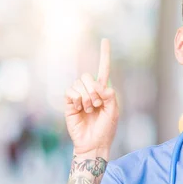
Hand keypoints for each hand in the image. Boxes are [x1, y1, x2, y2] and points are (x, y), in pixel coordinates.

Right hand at [64, 39, 118, 156]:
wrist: (93, 143)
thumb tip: (98, 85)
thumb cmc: (106, 129)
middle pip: (88, 76)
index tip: (105, 40)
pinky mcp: (68, 102)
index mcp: (103, 91)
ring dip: (86, 98)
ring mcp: (78, 96)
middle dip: (94, 91)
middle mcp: (90, 90)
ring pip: (79, 83)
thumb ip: (110, 96)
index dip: (104, 55)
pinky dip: (76, 100)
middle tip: (97, 105)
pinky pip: (70, 91)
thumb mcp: (114, 112)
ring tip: (89, 110)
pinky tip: (79, 109)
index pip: (103, 70)